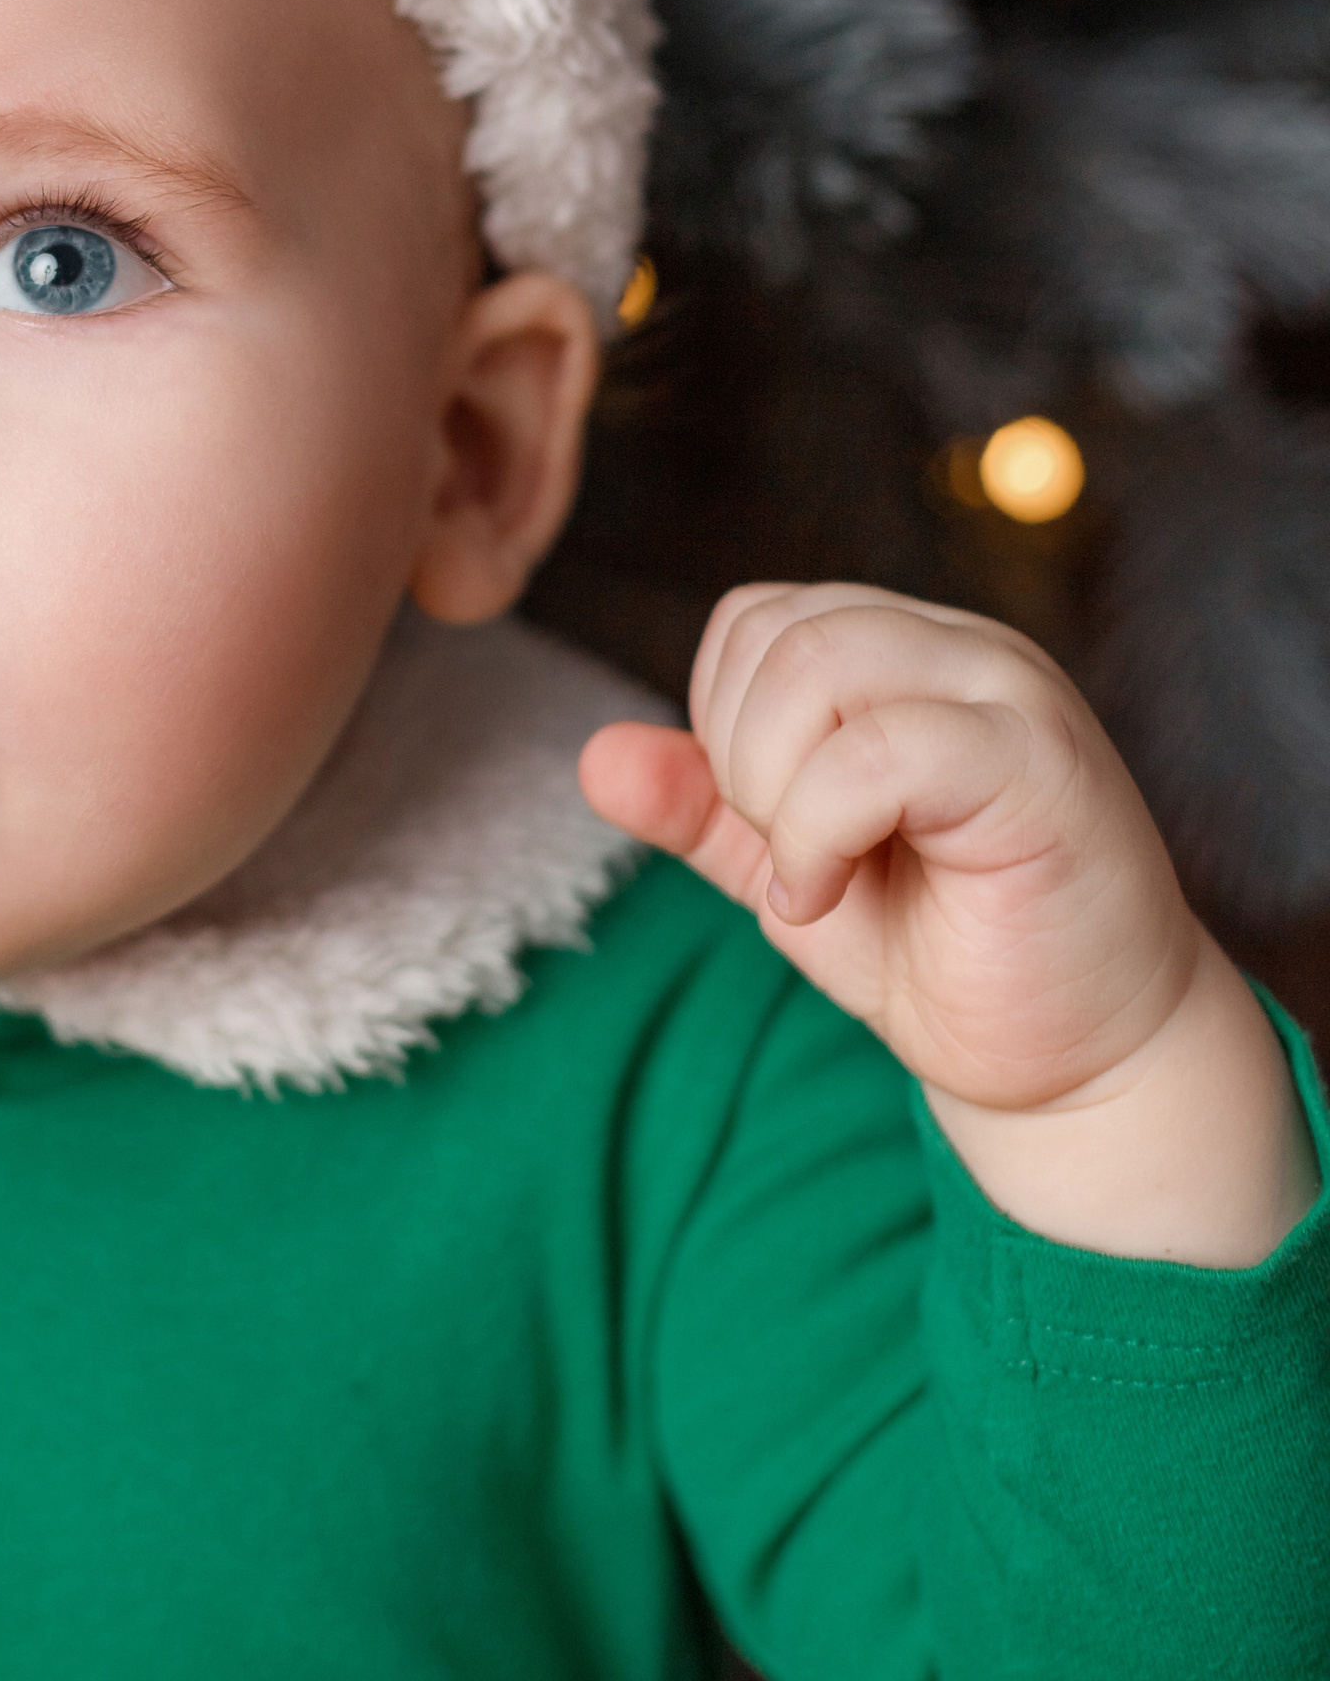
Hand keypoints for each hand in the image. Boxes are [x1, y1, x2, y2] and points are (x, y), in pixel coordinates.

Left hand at [579, 581, 1317, 1266]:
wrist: (1083, 1062)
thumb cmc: (948, 954)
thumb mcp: (791, 872)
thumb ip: (702, 810)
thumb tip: (596, 756)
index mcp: (909, 654)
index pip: (756, 617)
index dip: (721, 723)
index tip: (767, 827)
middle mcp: (965, 650)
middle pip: (776, 631)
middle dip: (739, 760)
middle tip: (792, 859)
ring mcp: (1010, 696)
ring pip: (819, 661)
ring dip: (777, 789)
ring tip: (817, 876)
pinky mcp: (1041, 764)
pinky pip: (881, 747)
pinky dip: (818, 829)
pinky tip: (834, 894)